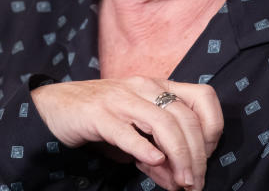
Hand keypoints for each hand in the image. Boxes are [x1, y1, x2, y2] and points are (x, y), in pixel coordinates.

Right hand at [30, 77, 222, 189]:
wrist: (55, 106)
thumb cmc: (100, 118)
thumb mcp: (136, 133)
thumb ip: (159, 154)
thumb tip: (180, 182)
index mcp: (158, 86)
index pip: (203, 97)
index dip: (213, 128)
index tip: (207, 157)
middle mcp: (144, 87)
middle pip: (186, 118)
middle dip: (197, 155)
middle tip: (194, 183)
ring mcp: (121, 99)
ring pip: (163, 124)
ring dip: (178, 156)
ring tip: (181, 182)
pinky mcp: (98, 114)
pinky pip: (127, 131)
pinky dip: (144, 148)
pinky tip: (154, 162)